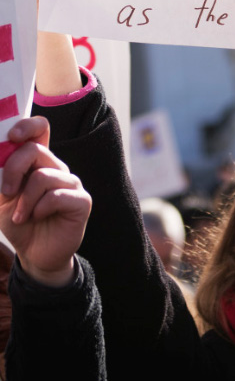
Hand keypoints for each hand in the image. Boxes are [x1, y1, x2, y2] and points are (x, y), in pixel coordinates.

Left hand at [0, 117, 90, 286]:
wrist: (34, 254)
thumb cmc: (19, 222)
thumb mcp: (1, 198)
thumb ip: (0, 176)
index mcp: (39, 162)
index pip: (40, 129)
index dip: (27, 126)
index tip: (12, 136)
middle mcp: (57, 167)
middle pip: (35, 150)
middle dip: (13, 170)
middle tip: (6, 192)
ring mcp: (71, 183)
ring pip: (43, 176)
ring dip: (24, 200)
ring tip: (21, 216)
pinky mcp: (81, 201)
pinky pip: (56, 196)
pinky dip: (38, 209)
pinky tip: (36, 218)